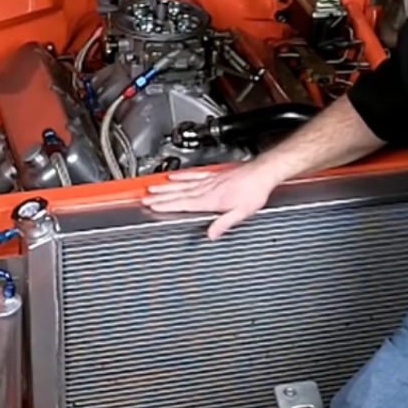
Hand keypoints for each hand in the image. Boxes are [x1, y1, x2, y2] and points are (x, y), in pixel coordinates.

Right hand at [140, 162, 280, 239]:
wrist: (262, 173)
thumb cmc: (254, 192)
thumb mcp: (242, 213)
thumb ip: (224, 223)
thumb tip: (211, 234)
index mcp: (211, 199)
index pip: (183, 203)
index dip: (166, 205)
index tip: (152, 206)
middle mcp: (207, 189)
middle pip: (179, 193)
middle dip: (161, 197)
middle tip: (145, 197)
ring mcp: (210, 180)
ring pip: (183, 184)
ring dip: (167, 187)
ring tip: (153, 188)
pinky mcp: (214, 175)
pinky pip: (194, 175)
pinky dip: (182, 176)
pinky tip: (175, 177)